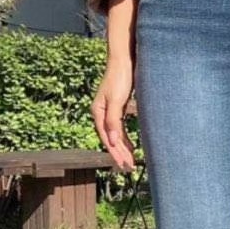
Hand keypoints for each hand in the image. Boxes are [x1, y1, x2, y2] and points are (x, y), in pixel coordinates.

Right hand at [91, 58, 136, 172]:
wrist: (124, 61)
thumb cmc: (119, 78)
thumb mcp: (116, 101)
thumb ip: (114, 121)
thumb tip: (112, 141)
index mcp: (98, 113)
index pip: (107, 138)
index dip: (115, 153)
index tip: (124, 164)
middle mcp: (102, 113)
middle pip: (111, 139)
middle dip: (120, 154)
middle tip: (129, 167)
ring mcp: (109, 111)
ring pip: (116, 135)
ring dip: (123, 148)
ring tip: (131, 160)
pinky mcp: (118, 108)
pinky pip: (120, 128)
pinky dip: (125, 138)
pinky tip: (131, 145)